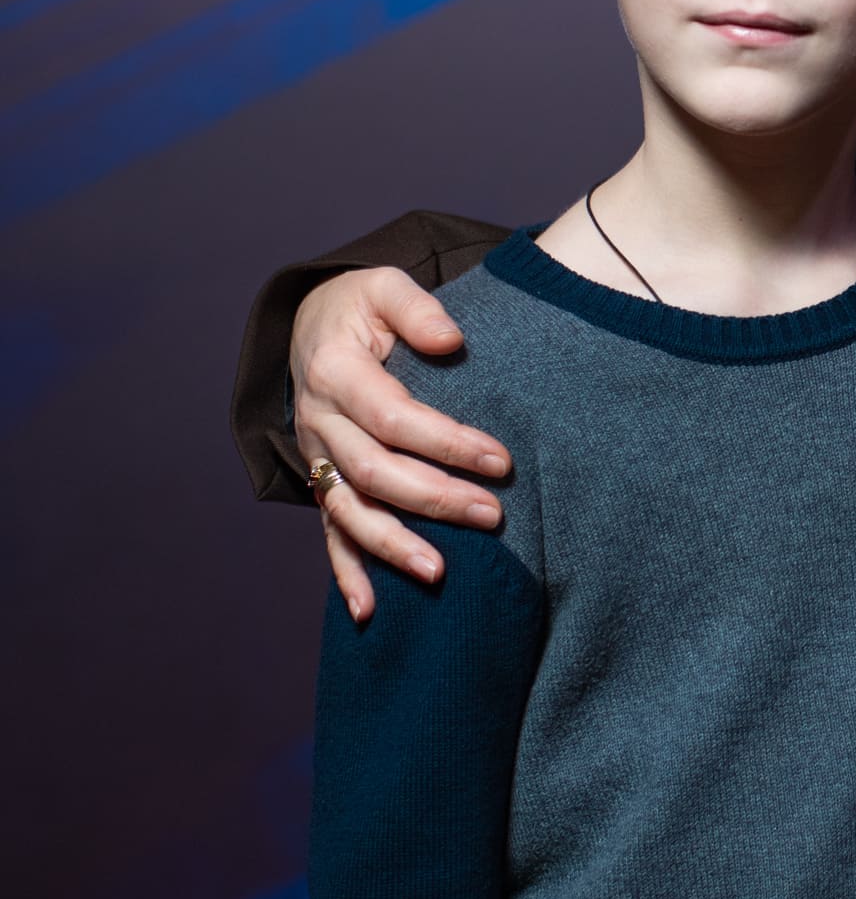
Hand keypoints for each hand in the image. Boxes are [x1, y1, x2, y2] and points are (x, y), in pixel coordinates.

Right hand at [292, 267, 511, 624]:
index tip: (501, 461)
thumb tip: (451, 340)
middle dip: (435, 498)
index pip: (393, 417)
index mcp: (335, 372)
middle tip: (493, 515)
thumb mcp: (383, 286)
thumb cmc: (360, 308)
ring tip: (439, 572)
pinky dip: (346, 574)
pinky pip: (330, 532)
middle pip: (374, 472)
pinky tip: (370, 611)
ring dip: (392, 546)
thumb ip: (417, 308)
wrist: (311, 327)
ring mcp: (316, 458)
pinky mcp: (321, 481)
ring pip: (349, 511)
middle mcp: (319, 422)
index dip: (447, 443)